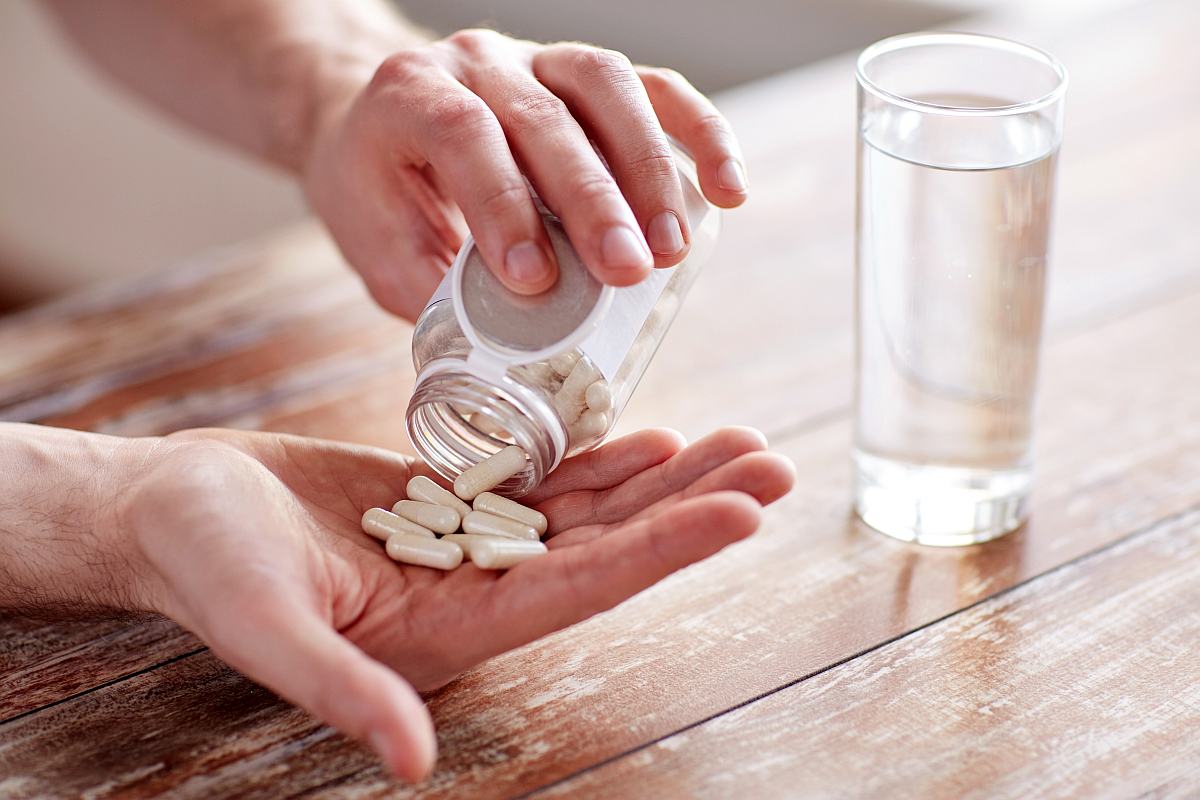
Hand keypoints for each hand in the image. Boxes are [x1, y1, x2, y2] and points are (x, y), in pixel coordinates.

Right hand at [119, 427, 792, 780]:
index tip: (741, 512)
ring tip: (737, 442)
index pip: (581, 587)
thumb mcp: (264, 626)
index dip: (663, 549)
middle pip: (607, 546)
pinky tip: (649, 440)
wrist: (170, 512)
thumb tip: (411, 758)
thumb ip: (340, 689)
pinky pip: (540, 480)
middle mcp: (475, 591)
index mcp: (449, 630)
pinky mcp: (447, 500)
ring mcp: (467, 543)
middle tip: (773, 462)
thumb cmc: (205, 567)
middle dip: (691, 505)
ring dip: (663, 478)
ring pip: (586, 510)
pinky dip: (598, 460)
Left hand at [304, 29, 748, 318]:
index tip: (534, 279)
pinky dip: (698, 133)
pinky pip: (654, 88)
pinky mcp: (586, 74)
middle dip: (591, 200)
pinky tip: (727, 187)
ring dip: (648, 171)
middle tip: (627, 272)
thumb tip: (500, 343)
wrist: (380, 116)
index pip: (463, 134)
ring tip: (672, 250)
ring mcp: (538, 57)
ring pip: (606, 90)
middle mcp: (476, 63)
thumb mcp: (373, 241)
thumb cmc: (379, 185)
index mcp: (410, 96)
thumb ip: (428, 284)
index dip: (503, 202)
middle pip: (544, 118)